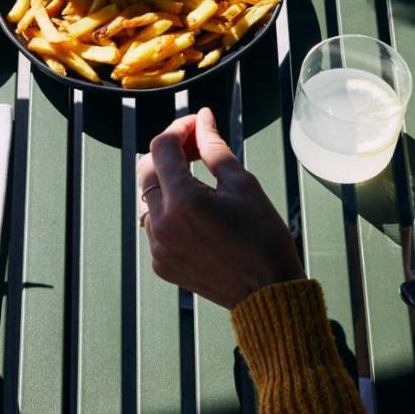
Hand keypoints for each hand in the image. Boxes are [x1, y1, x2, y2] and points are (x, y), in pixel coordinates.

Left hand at [138, 109, 303, 307]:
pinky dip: (169, 211)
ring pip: (148, 198)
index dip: (179, 128)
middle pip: (147, 169)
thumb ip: (215, 148)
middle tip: (197, 147)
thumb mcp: (243, 185)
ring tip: (199, 180)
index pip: (162, 147)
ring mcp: (158, 246)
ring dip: (167, 182)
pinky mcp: (160, 264)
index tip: (197, 125)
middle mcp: (162, 223)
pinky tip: (196, 213)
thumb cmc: (263, 239)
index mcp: (183, 201)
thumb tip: (203, 119)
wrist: (268, 294)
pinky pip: (155, 226)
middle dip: (169, 152)